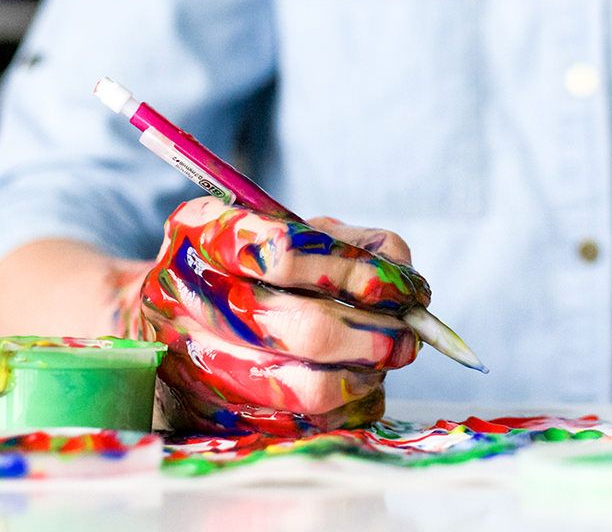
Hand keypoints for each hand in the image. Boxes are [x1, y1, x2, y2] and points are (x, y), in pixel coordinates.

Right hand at [137, 196, 429, 434]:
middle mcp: (184, 296)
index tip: (403, 287)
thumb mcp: (294, 228)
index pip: (289, 253)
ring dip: (366, 375)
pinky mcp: (208, 415)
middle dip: (378, 335)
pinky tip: (352, 384)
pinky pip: (301, 425)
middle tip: (407, 336)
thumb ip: (356, 245)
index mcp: (202, 233)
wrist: (162, 315)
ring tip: (384, 360)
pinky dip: (344, 407)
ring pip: (309, 388)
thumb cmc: (249, 266)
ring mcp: (191, 362)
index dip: (360, 273)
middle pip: (309, 329)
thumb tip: (408, 289)